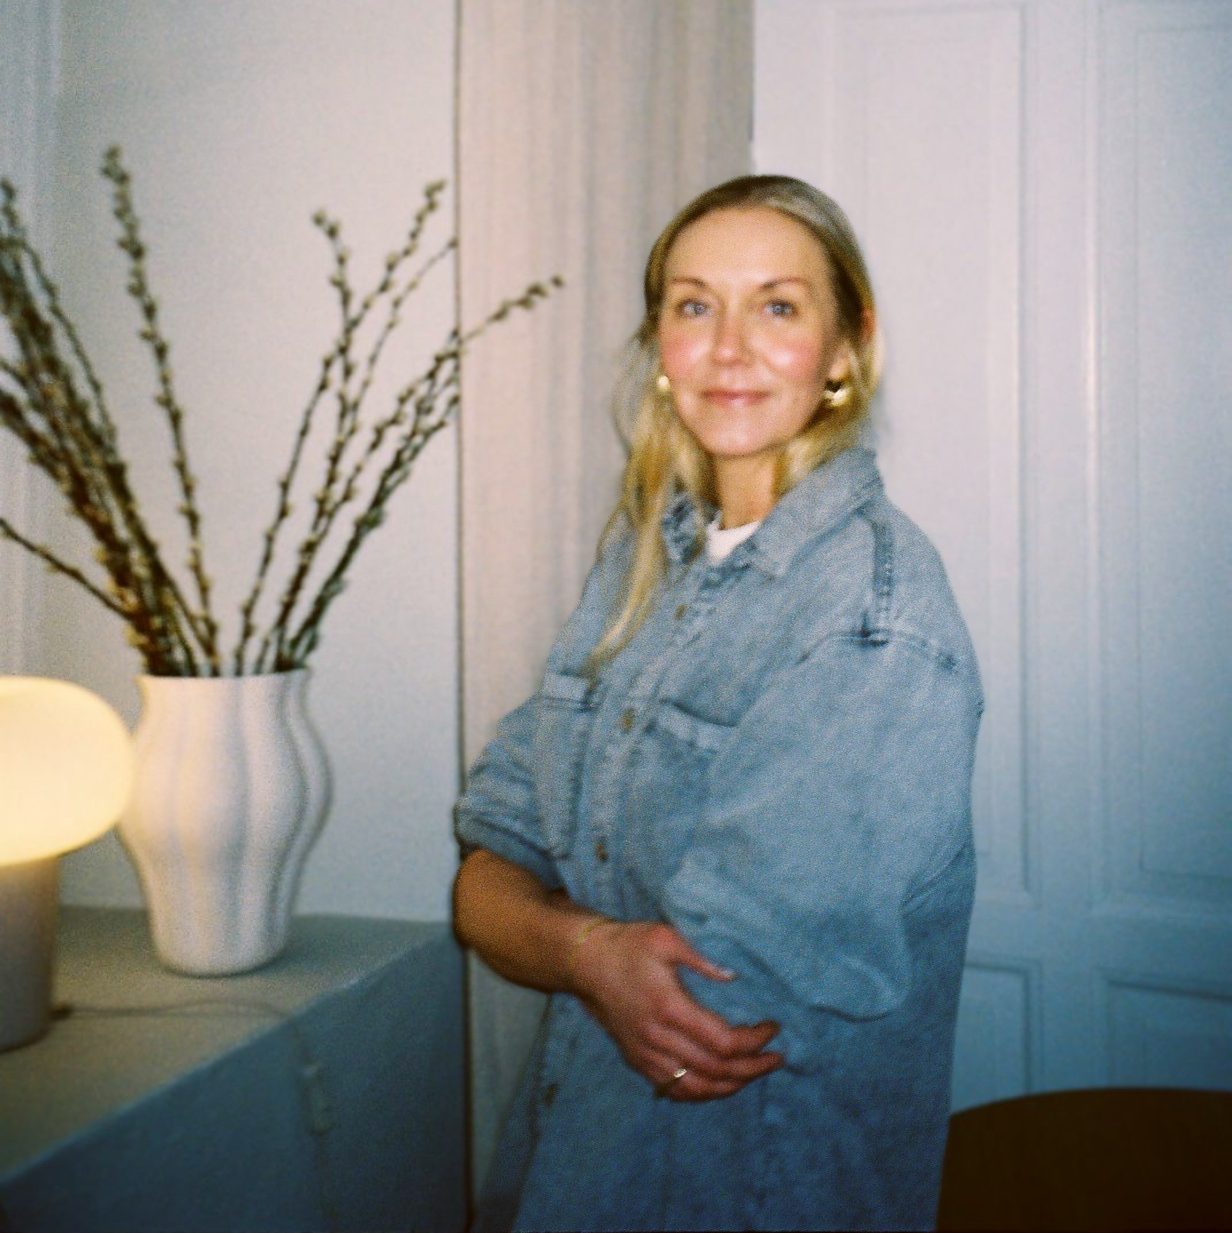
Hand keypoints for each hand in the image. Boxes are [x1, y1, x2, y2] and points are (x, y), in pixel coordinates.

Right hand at [569, 920, 781, 1101]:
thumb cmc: (628, 945)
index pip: (722, 1042)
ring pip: (696, 1088)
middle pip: (715, 1070)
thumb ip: (701, 959)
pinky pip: (673, 1089)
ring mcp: (645, 1054)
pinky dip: (701, 1093)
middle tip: (776, 1058)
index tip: (772, 1028)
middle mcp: (657, 1038)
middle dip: (753, 1068)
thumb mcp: (665, 937)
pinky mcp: (636, 1060)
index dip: (754, 1041)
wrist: (585, 963)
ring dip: (731, 1087)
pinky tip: (719, 1084)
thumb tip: (732, 977)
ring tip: (754, 1074)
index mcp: (669, 1007)